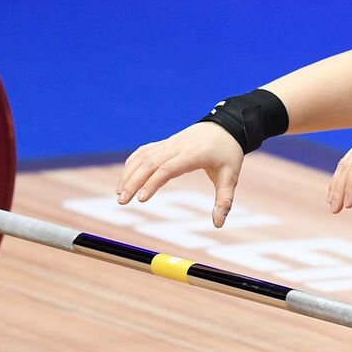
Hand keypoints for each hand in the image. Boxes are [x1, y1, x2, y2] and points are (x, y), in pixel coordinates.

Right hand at [117, 122, 244, 226]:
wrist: (226, 126)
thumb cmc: (228, 153)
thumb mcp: (231, 177)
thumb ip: (224, 201)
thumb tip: (218, 224)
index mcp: (193, 154)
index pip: (167, 168)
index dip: (152, 183)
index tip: (141, 200)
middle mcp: (177, 147)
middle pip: (149, 163)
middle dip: (133, 182)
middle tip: (122, 201)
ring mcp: (169, 143)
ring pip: (143, 156)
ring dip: (129, 173)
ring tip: (120, 194)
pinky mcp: (165, 143)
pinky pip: (144, 151)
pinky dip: (132, 163)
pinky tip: (125, 178)